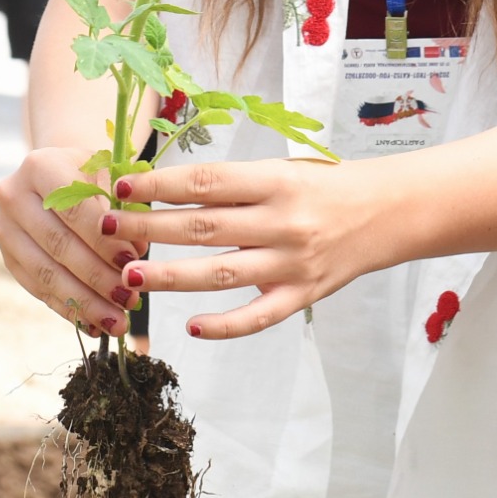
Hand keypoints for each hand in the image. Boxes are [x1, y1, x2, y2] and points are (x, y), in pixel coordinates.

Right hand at [0, 145, 137, 338]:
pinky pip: (39, 290)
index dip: (103, 240)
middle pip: (58, 245)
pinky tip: (95, 324)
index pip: (74, 209)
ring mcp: (5, 229)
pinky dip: (69, 310)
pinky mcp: (7, 257)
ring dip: (85, 302)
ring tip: (116, 321)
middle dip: (97, 278)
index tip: (131, 263)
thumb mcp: (110, 177)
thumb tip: (137, 253)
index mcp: (40, 166)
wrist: (56, 176)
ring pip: (46, 274)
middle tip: (129, 299)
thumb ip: (125, 210)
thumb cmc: (91, 177)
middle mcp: (13, 195)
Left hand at [99, 156, 377, 340]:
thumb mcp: (284, 169)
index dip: (161, 185)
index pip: (207, 182)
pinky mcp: (304, 295)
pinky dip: (225, 325)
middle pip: (204, 227)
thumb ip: (235, 183)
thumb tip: (168, 191)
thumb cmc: (327, 184)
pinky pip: (259, 316)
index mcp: (276, 180)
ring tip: (130, 275)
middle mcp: (283, 221)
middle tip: (106, 228)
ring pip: (221, 273)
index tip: (123, 185)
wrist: (390, 211)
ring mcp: (293, 263)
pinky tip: (192, 328)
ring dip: (172, 276)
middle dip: (150, 227)